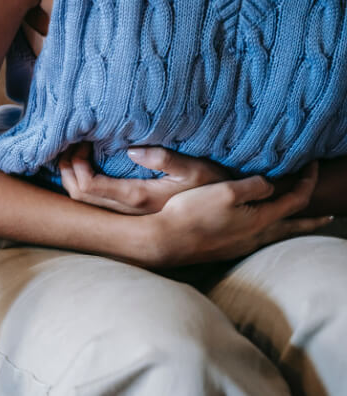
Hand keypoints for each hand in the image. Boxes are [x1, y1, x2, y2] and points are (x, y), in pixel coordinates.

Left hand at [59, 143, 227, 214]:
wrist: (224, 216)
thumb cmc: (213, 187)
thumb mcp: (197, 169)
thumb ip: (166, 159)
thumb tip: (132, 151)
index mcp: (138, 198)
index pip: (88, 187)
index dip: (76, 165)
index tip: (82, 141)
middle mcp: (127, 212)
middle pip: (78, 196)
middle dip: (67, 169)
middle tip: (70, 143)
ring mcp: (127, 215)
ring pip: (83, 202)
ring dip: (72, 177)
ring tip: (74, 152)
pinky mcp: (130, 214)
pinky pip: (94, 203)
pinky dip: (82, 184)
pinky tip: (86, 167)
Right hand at [151, 162, 332, 265]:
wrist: (165, 241)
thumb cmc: (193, 213)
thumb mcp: (226, 190)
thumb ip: (254, 185)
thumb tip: (269, 185)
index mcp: (260, 220)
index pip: (296, 200)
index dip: (308, 181)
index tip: (312, 165)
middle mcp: (255, 237)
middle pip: (293, 227)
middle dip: (311, 220)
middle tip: (329, 218)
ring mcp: (240, 246)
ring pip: (275, 235)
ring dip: (290, 227)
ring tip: (297, 224)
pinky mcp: (225, 249)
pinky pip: (257, 239)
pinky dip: (269, 232)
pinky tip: (259, 230)